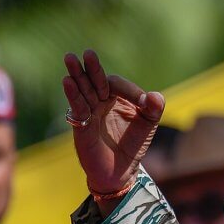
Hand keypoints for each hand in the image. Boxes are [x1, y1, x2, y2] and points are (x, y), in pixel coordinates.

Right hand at [62, 50, 164, 199]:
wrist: (120, 170)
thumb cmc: (133, 144)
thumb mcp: (148, 124)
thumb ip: (154, 109)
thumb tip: (155, 96)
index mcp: (117, 97)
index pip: (117, 84)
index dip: (129, 91)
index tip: (143, 104)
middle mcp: (101, 101)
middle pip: (96, 80)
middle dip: (92, 68)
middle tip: (88, 53)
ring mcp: (90, 111)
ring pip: (83, 90)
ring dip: (77, 75)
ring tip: (71, 58)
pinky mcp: (81, 125)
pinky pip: (77, 107)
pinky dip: (73, 94)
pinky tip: (68, 81)